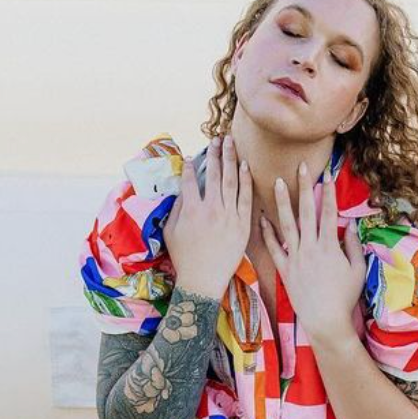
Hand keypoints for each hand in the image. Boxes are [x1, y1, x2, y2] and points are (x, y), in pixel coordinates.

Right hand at [163, 135, 252, 300]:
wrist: (204, 280)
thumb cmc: (184, 258)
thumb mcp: (171, 232)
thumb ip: (176, 207)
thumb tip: (183, 189)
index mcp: (191, 210)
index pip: (191, 180)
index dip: (190, 166)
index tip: (192, 157)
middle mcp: (211, 210)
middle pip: (214, 174)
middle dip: (215, 153)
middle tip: (216, 139)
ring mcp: (229, 216)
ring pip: (231, 181)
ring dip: (231, 159)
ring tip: (231, 142)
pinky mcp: (242, 225)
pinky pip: (246, 198)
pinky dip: (246, 180)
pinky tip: (245, 166)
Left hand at [261, 160, 368, 341]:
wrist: (325, 321)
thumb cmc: (345, 298)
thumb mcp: (357, 271)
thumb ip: (354, 247)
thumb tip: (352, 227)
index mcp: (330, 246)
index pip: (330, 213)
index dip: (329, 193)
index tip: (327, 175)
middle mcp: (310, 247)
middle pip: (307, 212)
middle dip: (305, 187)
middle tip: (301, 167)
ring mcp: (295, 258)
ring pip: (287, 224)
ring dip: (282, 202)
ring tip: (277, 183)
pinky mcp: (285, 269)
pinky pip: (274, 248)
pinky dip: (267, 233)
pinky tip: (262, 218)